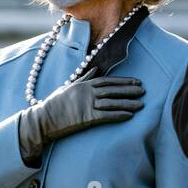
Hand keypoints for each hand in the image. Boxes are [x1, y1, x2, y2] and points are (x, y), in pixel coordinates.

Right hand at [18, 67, 142, 160]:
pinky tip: (129, 116)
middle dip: (129, 90)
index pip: (109, 81)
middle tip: (143, 91)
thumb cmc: (56, 103)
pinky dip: (119, 115)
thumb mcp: (69, 86)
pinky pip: (106, 116)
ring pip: (113, 102)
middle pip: (113, 90)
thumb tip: (95, 69)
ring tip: (141, 105)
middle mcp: (88, 92)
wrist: (44, 118)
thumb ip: (84, 77)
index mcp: (85, 84)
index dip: (124, 81)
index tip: (136, 82)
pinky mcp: (87, 117)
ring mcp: (88, 105)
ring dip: (128, 103)